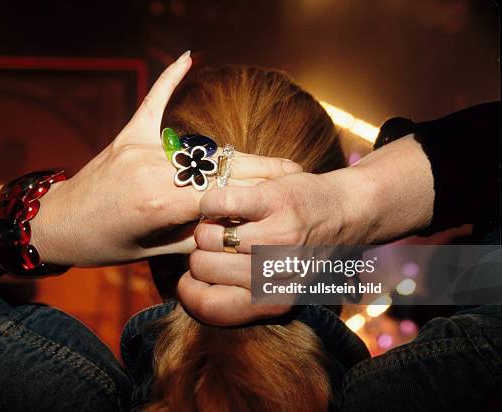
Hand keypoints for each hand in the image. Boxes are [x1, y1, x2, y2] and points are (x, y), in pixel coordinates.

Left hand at [35, 52, 301, 265]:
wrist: (56, 223)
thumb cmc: (103, 245)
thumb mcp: (153, 253)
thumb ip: (195, 238)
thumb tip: (233, 232)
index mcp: (161, 204)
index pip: (224, 197)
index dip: (259, 198)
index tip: (289, 195)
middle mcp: (155, 170)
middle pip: (222, 168)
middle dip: (264, 172)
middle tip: (296, 172)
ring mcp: (141, 148)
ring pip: (203, 148)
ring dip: (236, 157)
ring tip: (271, 163)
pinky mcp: (128, 135)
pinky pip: (153, 103)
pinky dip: (169, 79)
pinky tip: (188, 57)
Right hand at [178, 136, 433, 324]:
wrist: (348, 212)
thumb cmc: (305, 251)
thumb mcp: (281, 286)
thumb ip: (243, 296)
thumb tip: (191, 292)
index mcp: (275, 300)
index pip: (209, 308)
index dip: (189, 292)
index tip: (193, 277)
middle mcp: (275, 273)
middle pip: (201, 268)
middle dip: (200, 253)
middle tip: (216, 245)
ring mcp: (276, 237)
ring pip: (206, 237)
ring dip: (207, 227)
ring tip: (223, 224)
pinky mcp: (275, 201)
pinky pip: (218, 203)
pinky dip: (211, 202)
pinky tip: (223, 204)